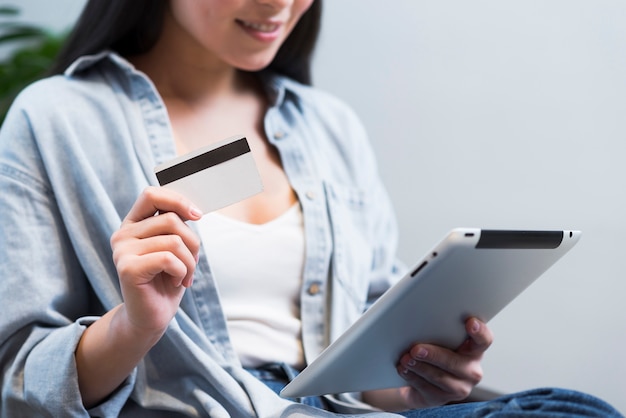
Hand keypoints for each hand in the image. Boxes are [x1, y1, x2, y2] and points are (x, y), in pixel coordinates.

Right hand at [110, 186, 202, 336]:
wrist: (152, 317)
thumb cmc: (166, 280)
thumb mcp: (175, 247)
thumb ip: (176, 225)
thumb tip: (194, 208)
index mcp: (133, 224)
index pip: (152, 195)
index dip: (178, 200)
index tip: (197, 215)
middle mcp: (123, 234)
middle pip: (171, 219)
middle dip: (193, 242)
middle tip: (192, 263)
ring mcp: (122, 251)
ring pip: (174, 240)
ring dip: (189, 261)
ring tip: (184, 276)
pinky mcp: (127, 269)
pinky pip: (168, 258)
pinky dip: (182, 271)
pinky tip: (176, 282)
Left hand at [394, 317, 493, 408]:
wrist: (422, 379)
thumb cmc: (435, 352)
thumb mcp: (441, 339)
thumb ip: (441, 331)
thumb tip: (423, 320)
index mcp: (474, 351)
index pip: (484, 340)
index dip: (480, 332)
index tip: (470, 322)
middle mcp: (471, 371)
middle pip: (456, 363)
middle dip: (434, 355)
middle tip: (416, 349)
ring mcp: (459, 388)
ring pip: (440, 378)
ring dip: (420, 367)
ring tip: (406, 359)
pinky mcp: (442, 399)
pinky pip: (427, 389)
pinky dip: (413, 377)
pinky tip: (404, 370)